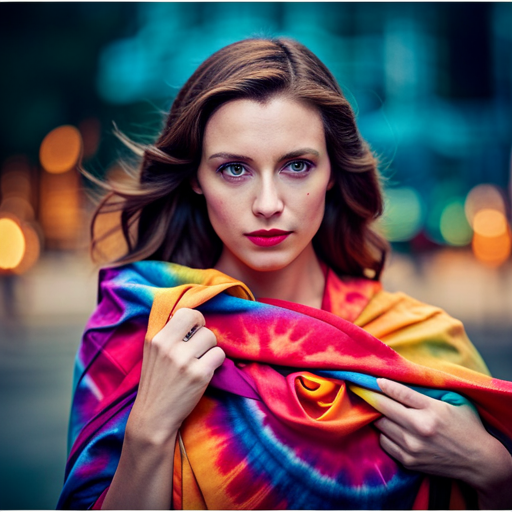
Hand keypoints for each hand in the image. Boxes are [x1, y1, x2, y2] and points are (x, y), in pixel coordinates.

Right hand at [126, 308, 225, 446]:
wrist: (153, 416)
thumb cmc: (156, 382)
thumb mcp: (151, 352)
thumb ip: (167, 333)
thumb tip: (189, 314)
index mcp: (156, 338)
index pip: (185, 312)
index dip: (194, 320)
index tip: (193, 332)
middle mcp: (168, 347)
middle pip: (201, 323)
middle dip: (204, 334)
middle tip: (199, 348)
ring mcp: (184, 361)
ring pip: (212, 338)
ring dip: (210, 350)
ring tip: (200, 362)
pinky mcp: (199, 375)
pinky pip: (219, 355)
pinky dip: (216, 363)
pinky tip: (205, 371)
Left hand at [373, 378, 511, 508]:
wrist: (480, 462)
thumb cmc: (467, 427)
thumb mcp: (453, 402)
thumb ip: (428, 392)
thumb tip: (402, 378)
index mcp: (432, 410)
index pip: (400, 392)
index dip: (383, 384)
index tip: (374, 380)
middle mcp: (420, 428)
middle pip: (384, 408)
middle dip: (371, 397)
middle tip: (363, 390)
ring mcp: (413, 446)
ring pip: (380, 425)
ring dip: (377, 416)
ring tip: (376, 409)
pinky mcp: (409, 461)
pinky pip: (384, 442)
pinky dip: (383, 434)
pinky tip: (388, 428)